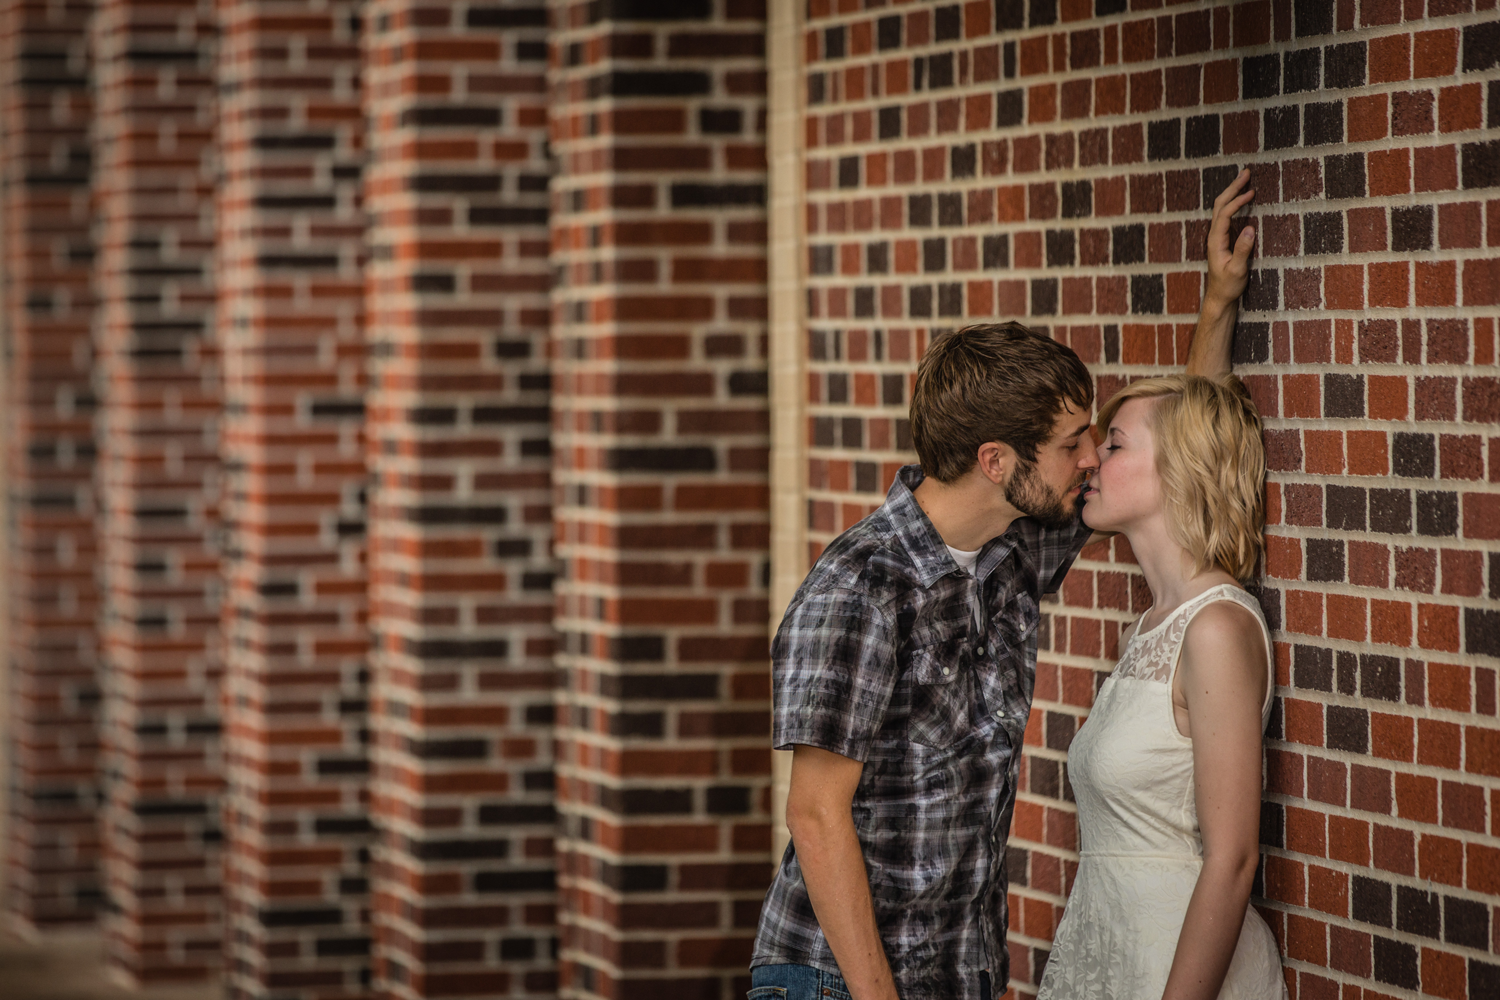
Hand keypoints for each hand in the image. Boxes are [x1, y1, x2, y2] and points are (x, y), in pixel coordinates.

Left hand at [1203, 169, 1255, 309]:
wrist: (1220, 297)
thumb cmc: (1228, 286)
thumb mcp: (1237, 270)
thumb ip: (1242, 250)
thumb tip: (1250, 228)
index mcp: (1215, 241)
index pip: (1224, 214)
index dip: (1237, 201)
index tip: (1251, 192)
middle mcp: (1214, 236)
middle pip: (1219, 205)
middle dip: (1232, 188)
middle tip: (1246, 172)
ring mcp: (1218, 236)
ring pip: (1222, 209)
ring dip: (1232, 192)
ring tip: (1246, 179)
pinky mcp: (1224, 239)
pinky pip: (1227, 216)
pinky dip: (1235, 203)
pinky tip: (1244, 198)